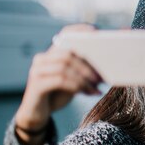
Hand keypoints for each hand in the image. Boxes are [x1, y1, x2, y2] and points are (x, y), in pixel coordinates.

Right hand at [15, 24, 100, 144]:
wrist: (38, 114)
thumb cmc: (59, 94)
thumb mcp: (74, 80)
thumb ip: (83, 70)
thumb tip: (108, 65)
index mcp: (52, 54)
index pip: (64, 35)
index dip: (79, 31)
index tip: (96, 32)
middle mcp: (42, 59)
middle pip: (68, 54)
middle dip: (88, 65)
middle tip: (102, 77)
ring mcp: (37, 71)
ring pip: (65, 67)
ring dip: (84, 78)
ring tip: (96, 87)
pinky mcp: (36, 85)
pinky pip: (60, 81)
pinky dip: (77, 86)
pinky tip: (89, 93)